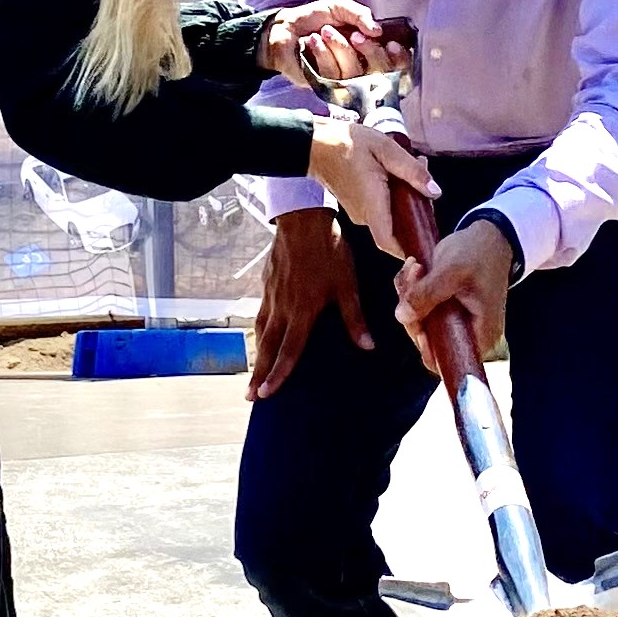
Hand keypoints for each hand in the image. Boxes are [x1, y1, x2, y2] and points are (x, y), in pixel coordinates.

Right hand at [249, 207, 372, 398]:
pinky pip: (260, 313)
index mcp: (302, 311)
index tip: (267, 394)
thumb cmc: (329, 250)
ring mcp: (271, 295)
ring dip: (256, 355)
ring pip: (260, 332)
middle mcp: (282, 308)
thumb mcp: (347, 284)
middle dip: (259, 374)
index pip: (288, 350)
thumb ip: (354, 317)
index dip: (278, 375)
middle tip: (250, 397)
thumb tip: (367, 346)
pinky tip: (260, 335)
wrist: (302, 219)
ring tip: (253, 373)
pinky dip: (258, 330)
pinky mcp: (267, 284)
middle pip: (267, 348)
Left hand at [262, 0, 409, 85]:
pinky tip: (313, 42)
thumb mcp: (340, 8)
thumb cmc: (314, 19)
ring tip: (325, 32)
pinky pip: (332, 75)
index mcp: (369, 50)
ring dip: (340, 48)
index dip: (399, 59)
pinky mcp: (323, 86)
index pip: (395, 64)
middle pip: (380, 73)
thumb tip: (377, 31)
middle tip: (355, 34)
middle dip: (371, 52)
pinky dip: (324, 54)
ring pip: (354, 73)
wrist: (285, 28)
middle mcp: (360, 68)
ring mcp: (342, 80)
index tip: (392, 45)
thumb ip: (360, 14)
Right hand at [306, 115, 431, 260]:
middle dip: (417, 216)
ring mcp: (360, 213)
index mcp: (372, 204)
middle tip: (428, 189)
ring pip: (392, 219)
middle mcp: (365, 215)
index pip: (388, 243)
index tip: (428, 248)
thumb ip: (412, 170)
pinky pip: (383, 211)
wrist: (315, 145)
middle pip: (397, 231)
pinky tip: (400, 176)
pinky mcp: (358, 207)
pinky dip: (396, 199)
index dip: (409, 252)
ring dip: (408, 204)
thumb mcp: (385, 149)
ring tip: (416, 173)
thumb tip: (436, 192)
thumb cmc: (347, 143)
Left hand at [396, 217, 511, 373]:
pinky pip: (422, 310)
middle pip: (427, 339)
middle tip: (413, 274)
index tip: (415, 318)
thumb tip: (402, 316)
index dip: (424, 345)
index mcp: (480, 333)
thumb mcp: (451, 271)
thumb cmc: (479, 253)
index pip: (446, 359)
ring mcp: (457, 323)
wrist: (490, 236)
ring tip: (415, 266)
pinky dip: (414, 291)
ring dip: (411, 295)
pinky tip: (416, 270)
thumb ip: (426, 295)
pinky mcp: (447, 310)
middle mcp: (470, 334)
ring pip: (421, 322)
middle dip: (413, 308)